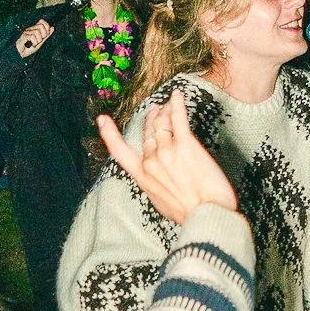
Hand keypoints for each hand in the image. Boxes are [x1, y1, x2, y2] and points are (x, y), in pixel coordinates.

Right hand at [15, 19, 52, 57]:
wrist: (21, 54)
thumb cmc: (30, 48)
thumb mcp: (41, 41)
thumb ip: (46, 35)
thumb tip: (52, 27)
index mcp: (34, 29)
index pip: (41, 21)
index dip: (46, 27)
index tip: (45, 35)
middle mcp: (30, 29)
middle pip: (40, 26)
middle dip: (43, 34)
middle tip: (40, 41)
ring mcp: (26, 32)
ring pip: (37, 32)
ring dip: (38, 40)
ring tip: (35, 44)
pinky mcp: (23, 36)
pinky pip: (32, 37)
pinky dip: (34, 43)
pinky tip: (32, 45)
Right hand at [98, 94, 238, 221]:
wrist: (207, 215)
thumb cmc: (190, 214)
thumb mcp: (161, 203)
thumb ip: (156, 185)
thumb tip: (158, 178)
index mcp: (143, 177)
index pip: (119, 152)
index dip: (109, 134)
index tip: (102, 120)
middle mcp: (151, 162)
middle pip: (147, 132)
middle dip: (152, 119)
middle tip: (157, 110)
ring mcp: (167, 152)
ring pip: (161, 124)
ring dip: (164, 111)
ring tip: (168, 104)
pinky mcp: (185, 145)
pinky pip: (178, 119)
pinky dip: (177, 104)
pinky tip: (177, 95)